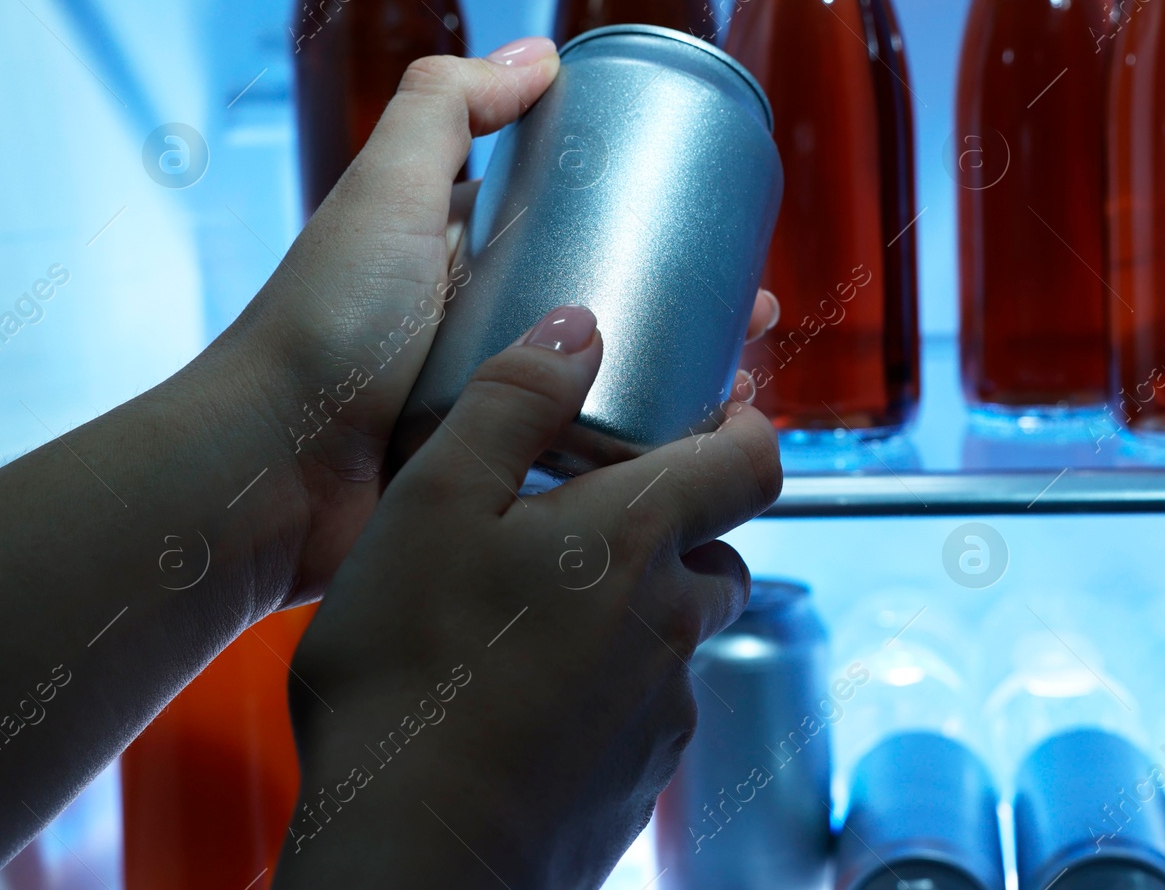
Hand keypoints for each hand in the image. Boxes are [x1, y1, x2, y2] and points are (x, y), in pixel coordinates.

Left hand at [207, 40, 778, 603]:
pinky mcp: (501, 473)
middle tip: (757, 314)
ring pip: (614, 381)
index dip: (642, 215)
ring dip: (688, 377)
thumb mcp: (386, 195)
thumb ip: (444, 109)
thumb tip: (540, 54)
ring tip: (751, 382)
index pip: (571, 219)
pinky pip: (593, 454)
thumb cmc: (329, 329)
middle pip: (608, 301)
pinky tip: (706, 449)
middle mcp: (484, 326)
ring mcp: (495, 404)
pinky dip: (654, 448)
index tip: (716, 225)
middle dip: (687, 304)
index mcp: (461, 256)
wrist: (274, 476)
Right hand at [271, 305, 781, 888]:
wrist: (412, 858)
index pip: (753, 462)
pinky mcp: (639, 780)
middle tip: (590, 522)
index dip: (746, 429)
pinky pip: (647, 710)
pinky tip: (525, 701)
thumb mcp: (432, 503)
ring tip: (538, 618)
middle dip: (675, 530)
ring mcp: (664, 709)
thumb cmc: (411, 673)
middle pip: (716, 555)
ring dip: (636, 614)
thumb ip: (514, 402)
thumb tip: (580, 327)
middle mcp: (674, 622)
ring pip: (678, 636)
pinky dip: (608, 690)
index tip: (719, 415)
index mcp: (639, 537)